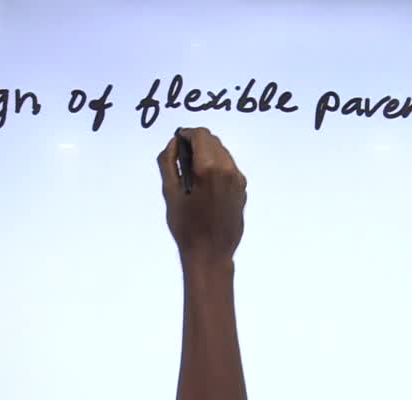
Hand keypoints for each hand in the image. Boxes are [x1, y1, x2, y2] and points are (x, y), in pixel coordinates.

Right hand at [157, 127, 246, 266]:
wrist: (210, 253)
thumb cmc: (187, 226)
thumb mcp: (170, 192)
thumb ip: (169, 161)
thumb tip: (174, 143)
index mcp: (209, 168)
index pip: (200, 135)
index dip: (187, 134)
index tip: (178, 142)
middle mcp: (228, 170)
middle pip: (213, 141)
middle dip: (197, 144)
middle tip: (182, 159)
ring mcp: (238, 180)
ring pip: (222, 153)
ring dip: (207, 155)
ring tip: (193, 174)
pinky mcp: (242, 190)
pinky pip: (229, 168)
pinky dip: (217, 168)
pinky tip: (206, 185)